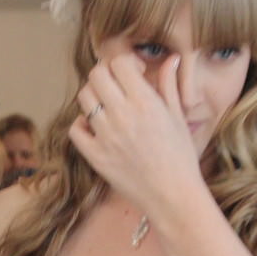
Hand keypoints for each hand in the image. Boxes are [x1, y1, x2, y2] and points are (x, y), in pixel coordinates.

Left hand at [67, 50, 199, 219]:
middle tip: (117, 85)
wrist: (173, 196)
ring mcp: (105, 136)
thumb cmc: (181, 157)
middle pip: (96, 75)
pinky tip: (96, 127)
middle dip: (106, 74)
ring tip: (108, 106)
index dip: (125, 63)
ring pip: (84, 98)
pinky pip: (76, 129)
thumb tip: (171, 59)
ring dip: (94, 96)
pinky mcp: (95, 156)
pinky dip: (82, 124)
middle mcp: (122, 116)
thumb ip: (169, 85)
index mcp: (145, 102)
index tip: (134, 73)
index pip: (119, 63)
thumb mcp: (178, 117)